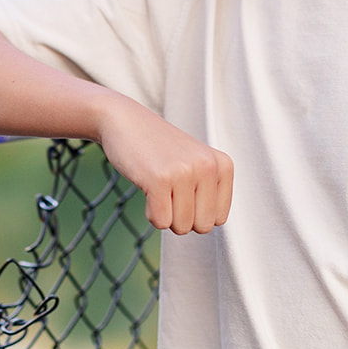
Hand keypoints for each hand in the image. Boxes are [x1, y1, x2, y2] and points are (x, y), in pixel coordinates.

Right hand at [95, 96, 232, 234]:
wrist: (125, 121)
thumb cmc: (160, 149)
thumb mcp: (197, 163)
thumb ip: (211, 192)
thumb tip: (209, 227)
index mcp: (223, 164)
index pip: (219, 218)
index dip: (197, 212)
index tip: (184, 189)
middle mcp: (208, 166)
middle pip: (202, 226)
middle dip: (182, 219)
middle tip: (169, 191)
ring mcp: (184, 172)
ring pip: (181, 227)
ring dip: (165, 215)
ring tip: (158, 186)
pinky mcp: (159, 179)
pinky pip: (160, 222)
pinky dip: (150, 214)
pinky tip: (147, 188)